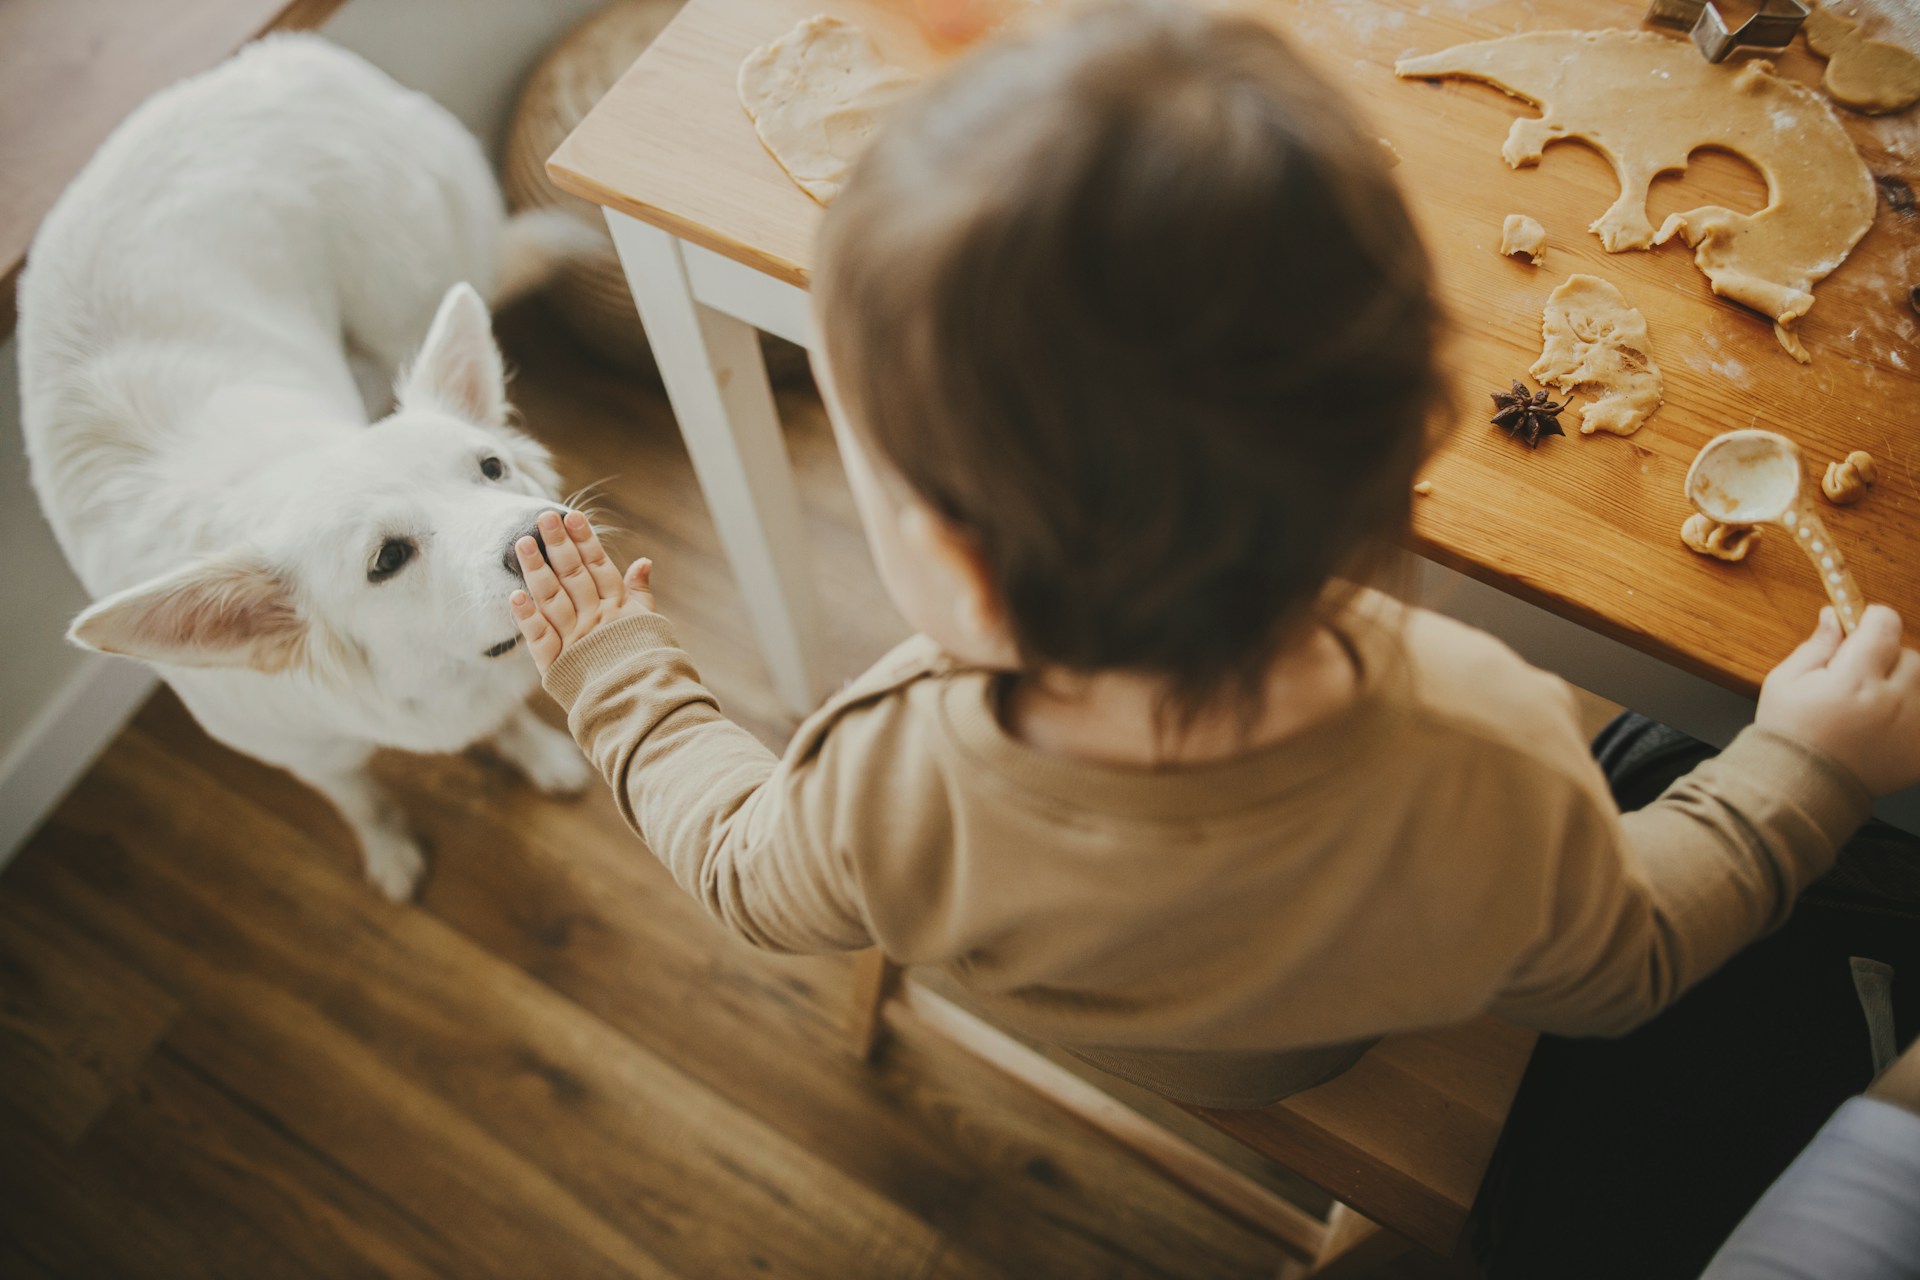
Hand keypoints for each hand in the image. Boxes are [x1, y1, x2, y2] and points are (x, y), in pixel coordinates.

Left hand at [508, 510, 655, 676]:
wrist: (643, 704)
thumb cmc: (649, 662)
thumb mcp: (650, 623)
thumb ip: (640, 592)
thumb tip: (643, 560)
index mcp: (618, 608)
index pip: (599, 566)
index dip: (585, 540)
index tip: (572, 516)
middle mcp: (595, 619)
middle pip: (573, 576)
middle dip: (558, 544)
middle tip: (543, 518)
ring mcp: (576, 640)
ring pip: (553, 599)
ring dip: (536, 570)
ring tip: (522, 544)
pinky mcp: (559, 665)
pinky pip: (540, 638)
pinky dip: (528, 618)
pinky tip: (515, 596)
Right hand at [1756, 604, 1919, 796]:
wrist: (1801, 787)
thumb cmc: (1789, 734)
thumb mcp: (1785, 682)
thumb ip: (1817, 646)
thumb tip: (1835, 615)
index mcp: (1854, 680)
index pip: (1885, 625)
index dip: (1872, 620)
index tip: (1861, 626)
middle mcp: (1892, 702)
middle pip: (1909, 654)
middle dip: (1886, 658)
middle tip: (1858, 677)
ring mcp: (1912, 728)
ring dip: (1902, 686)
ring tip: (1872, 704)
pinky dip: (1908, 715)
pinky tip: (1881, 727)